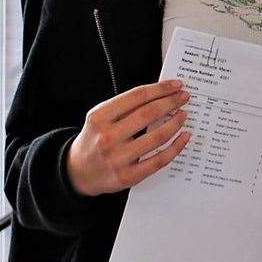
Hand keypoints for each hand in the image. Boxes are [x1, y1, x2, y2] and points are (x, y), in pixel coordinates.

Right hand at [66, 79, 190, 195]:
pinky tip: (183, 136)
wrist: (78, 172)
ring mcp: (117, 159)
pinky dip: (176, 146)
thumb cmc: (95, 139)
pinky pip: (159, 160)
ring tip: (183, 114)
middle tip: (184, 97)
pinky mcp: (127, 176)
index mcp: (99, 118)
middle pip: (148, 114)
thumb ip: (125, 106)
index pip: (136, 97)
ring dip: (175, 123)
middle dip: (171, 102)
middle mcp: (107, 137)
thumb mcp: (100, 117)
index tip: (175, 85)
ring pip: (157, 137)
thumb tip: (161, 94)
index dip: (160, 89)